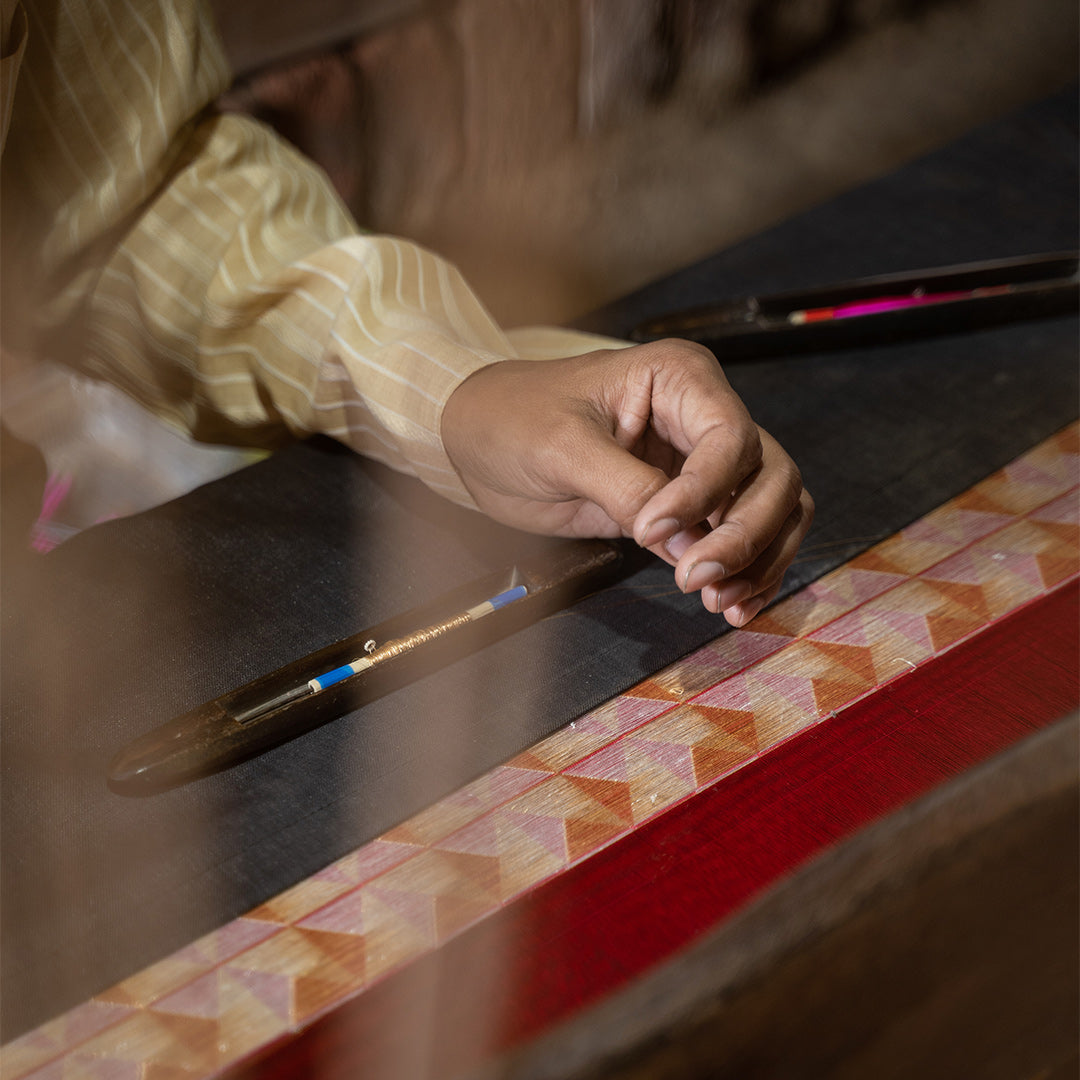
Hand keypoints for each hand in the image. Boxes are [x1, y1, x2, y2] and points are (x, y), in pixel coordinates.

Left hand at [441, 339, 812, 623]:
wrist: (480, 438)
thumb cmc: (513, 419)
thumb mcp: (562, 447)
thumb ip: (626, 488)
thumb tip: (683, 542)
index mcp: (679, 377)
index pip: (729, 437)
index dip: (702, 493)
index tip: (652, 533)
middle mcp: (704, 414)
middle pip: (770, 475)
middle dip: (745, 533)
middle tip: (695, 580)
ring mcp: (703, 462)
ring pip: (774, 507)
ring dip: (758, 558)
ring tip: (719, 601)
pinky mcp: (692, 504)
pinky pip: (746, 535)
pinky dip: (750, 570)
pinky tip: (731, 603)